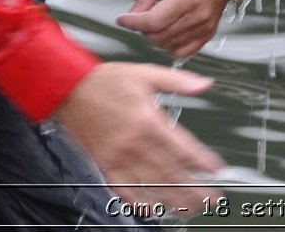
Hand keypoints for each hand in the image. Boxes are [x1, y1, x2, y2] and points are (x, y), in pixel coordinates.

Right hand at [55, 62, 223, 209]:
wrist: (68, 88)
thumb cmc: (105, 81)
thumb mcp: (146, 74)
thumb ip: (177, 82)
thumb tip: (203, 84)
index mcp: (148, 120)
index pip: (182, 147)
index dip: (201, 161)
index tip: (216, 169)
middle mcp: (135, 143)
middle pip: (170, 172)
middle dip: (194, 188)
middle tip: (211, 198)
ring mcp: (118, 158)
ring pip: (151, 185)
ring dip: (173, 199)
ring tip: (191, 208)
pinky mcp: (104, 165)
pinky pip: (123, 190)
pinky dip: (139, 203)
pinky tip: (152, 209)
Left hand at [117, 0, 232, 59]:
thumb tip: (132, 14)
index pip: (153, 22)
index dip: (133, 22)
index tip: (122, 19)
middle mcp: (199, 16)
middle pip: (158, 36)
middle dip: (144, 27)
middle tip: (144, 12)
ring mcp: (205, 27)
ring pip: (168, 45)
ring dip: (156, 35)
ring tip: (159, 16)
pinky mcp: (208, 34)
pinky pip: (182, 52)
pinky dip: (170, 45)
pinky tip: (168, 29)